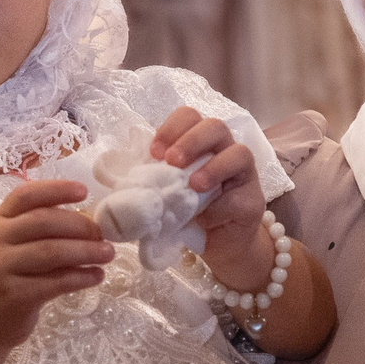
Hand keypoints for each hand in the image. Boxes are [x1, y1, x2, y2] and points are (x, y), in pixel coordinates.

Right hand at [0, 179, 111, 356]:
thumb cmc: (13, 273)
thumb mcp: (19, 244)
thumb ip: (45, 227)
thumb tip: (93, 220)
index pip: (26, 195)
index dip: (56, 189)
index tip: (84, 191)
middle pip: (43, 221)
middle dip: (80, 225)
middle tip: (103, 234)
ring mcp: (1, 267)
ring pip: (51, 252)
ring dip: (86, 251)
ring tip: (108, 254)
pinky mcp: (14, 295)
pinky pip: (56, 282)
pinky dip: (82, 277)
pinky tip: (97, 276)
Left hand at [150, 108, 271, 288]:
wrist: (218, 246)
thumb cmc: (189, 213)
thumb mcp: (165, 193)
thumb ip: (149, 177)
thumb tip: (111, 172)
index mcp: (200, 143)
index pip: (190, 117)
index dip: (172, 127)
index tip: (154, 151)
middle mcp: (225, 151)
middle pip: (216, 126)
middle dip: (191, 141)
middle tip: (171, 162)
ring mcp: (243, 175)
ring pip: (239, 153)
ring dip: (213, 167)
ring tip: (194, 185)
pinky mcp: (253, 201)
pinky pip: (239, 197)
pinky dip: (219, 208)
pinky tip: (204, 219)